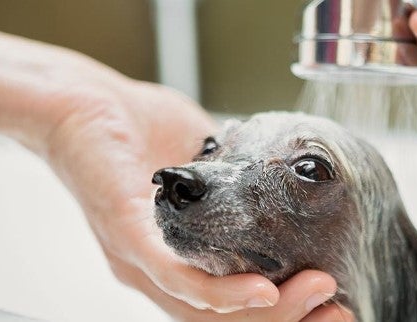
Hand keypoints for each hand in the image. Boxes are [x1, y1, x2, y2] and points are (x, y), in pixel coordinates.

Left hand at [42, 76, 353, 320]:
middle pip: (224, 318)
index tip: (332, 303)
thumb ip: (241, 187)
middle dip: (289, 319)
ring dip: (268, 312)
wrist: (80, 101)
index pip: (232, 304)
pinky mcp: (126, 231)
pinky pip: (174, 275)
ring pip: (204, 307)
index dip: (284, 313)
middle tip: (336, 308)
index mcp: (178, 258)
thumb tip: (287, 186)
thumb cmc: (139, 131)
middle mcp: (157, 270)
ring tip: (314, 295)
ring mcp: (139, 257)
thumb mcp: (206, 165)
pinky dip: (221, 291)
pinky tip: (262, 291)